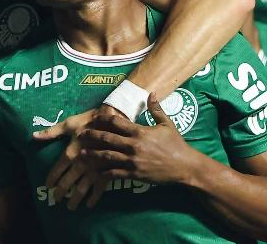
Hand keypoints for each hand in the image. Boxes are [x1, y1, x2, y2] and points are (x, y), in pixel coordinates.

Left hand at [33, 105, 125, 206]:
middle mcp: (80, 164)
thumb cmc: (89, 120)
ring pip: (82, 189)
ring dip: (75, 199)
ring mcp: (93, 169)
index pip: (57, 170)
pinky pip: (99, 188)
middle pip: (67, 183)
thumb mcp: (69, 124)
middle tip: (56, 200)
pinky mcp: (106, 171)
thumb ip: (51, 132)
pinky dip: (93, 198)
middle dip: (61, 192)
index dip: (51, 179)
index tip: (47, 186)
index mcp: (70, 152)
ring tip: (70, 207)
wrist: (113, 121)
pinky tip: (89, 204)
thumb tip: (34, 136)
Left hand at [78, 93, 199, 206]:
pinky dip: (104, 173)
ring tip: (82, 154)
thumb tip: (151, 93)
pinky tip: (96, 172)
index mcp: (140, 131)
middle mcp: (134, 145)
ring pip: (107, 156)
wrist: (185, 166)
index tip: (94, 118)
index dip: (103, 118)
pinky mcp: (134, 174)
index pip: (116, 122)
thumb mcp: (167, 124)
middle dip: (92, 136)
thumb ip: (156, 109)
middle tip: (81, 135)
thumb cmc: (176, 144)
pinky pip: (115, 173)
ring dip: (93, 155)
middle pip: (107, 138)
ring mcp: (133, 160)